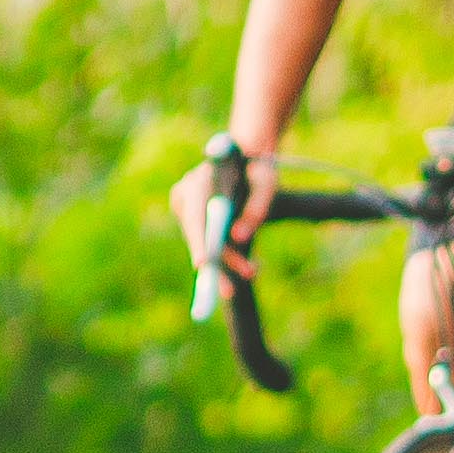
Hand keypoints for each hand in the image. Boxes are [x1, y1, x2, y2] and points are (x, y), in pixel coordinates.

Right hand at [172, 135, 270, 282]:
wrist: (247, 161)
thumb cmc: (259, 169)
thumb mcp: (267, 183)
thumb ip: (257, 207)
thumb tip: (240, 237)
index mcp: (202, 179)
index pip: (197, 215)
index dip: (199, 241)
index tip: (203, 263)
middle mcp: (187, 192)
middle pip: (198, 234)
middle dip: (217, 263)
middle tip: (230, 291)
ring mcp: (186, 206)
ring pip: (204, 242)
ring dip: (226, 261)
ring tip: (252, 271)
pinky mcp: (192, 217)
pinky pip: (206, 241)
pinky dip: (224, 256)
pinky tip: (243, 267)